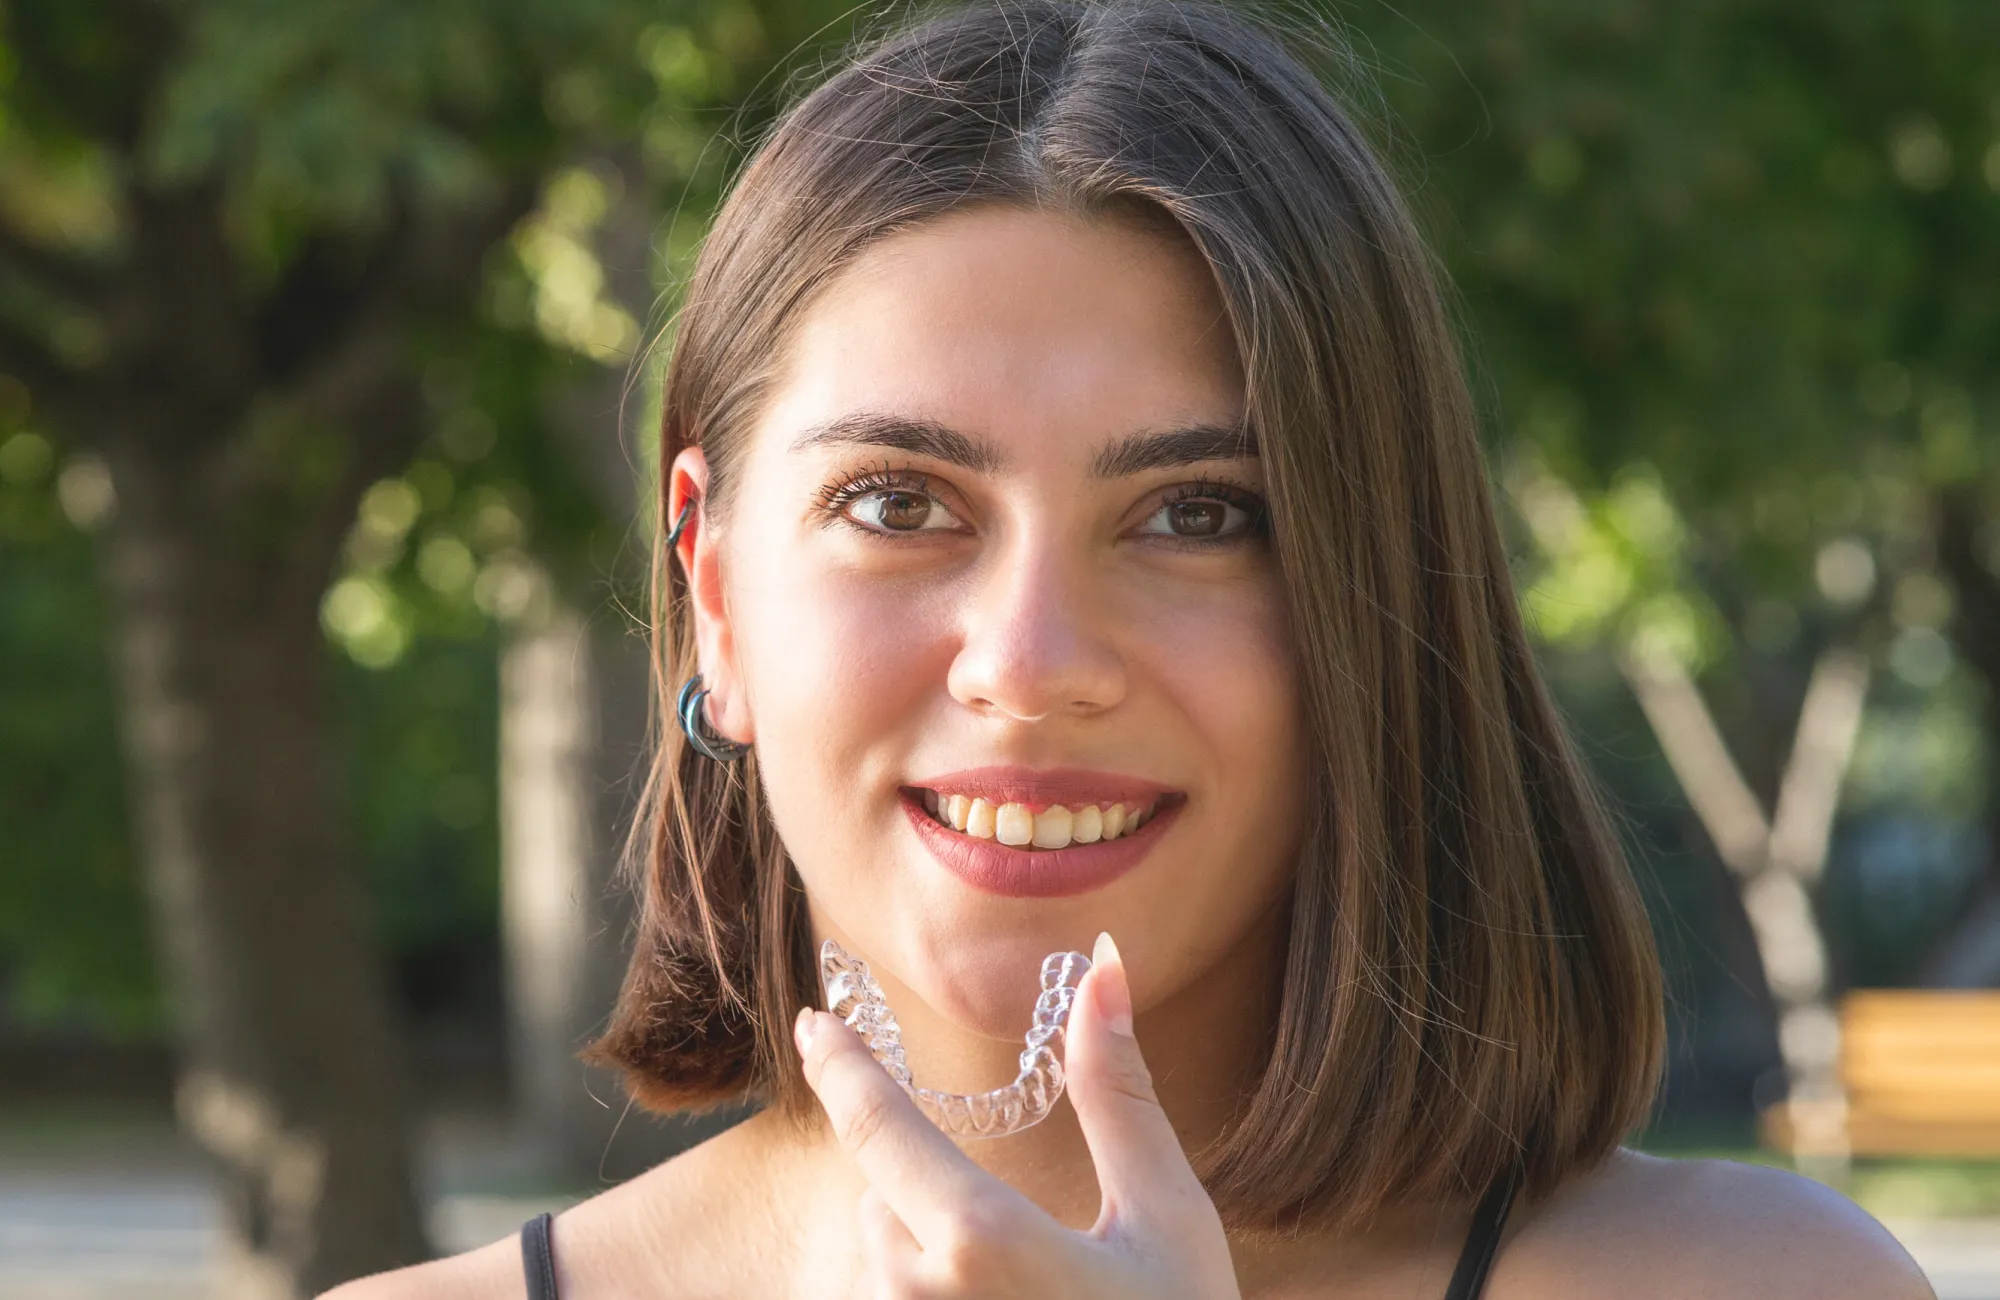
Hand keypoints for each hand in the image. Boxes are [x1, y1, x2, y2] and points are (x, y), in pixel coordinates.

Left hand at [794, 932, 1242, 1299]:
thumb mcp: (1167, 1215)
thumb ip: (1118, 1089)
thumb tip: (1102, 967)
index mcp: (977, 1239)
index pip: (878, 1125)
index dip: (841, 1065)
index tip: (812, 1022)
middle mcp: (919, 1298)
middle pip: (888, 1202)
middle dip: (934, 1193)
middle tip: (1026, 1242)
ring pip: (893, 1269)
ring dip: (935, 1260)